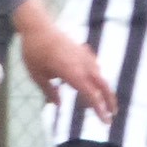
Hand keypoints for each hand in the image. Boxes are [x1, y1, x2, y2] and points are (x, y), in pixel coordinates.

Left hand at [12, 0, 115, 122]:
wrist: (36, 25)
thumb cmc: (34, 51)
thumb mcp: (37, 75)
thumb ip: (49, 91)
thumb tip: (58, 104)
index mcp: (71, 72)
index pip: (90, 94)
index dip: (99, 109)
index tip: (105, 121)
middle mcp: (82, 64)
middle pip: (102, 84)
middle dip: (109, 100)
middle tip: (112, 115)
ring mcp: (83, 55)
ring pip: (99, 75)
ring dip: (102, 90)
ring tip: (99, 103)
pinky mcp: (81, 50)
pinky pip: (93, 66)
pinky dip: (95, 77)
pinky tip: (91, 82)